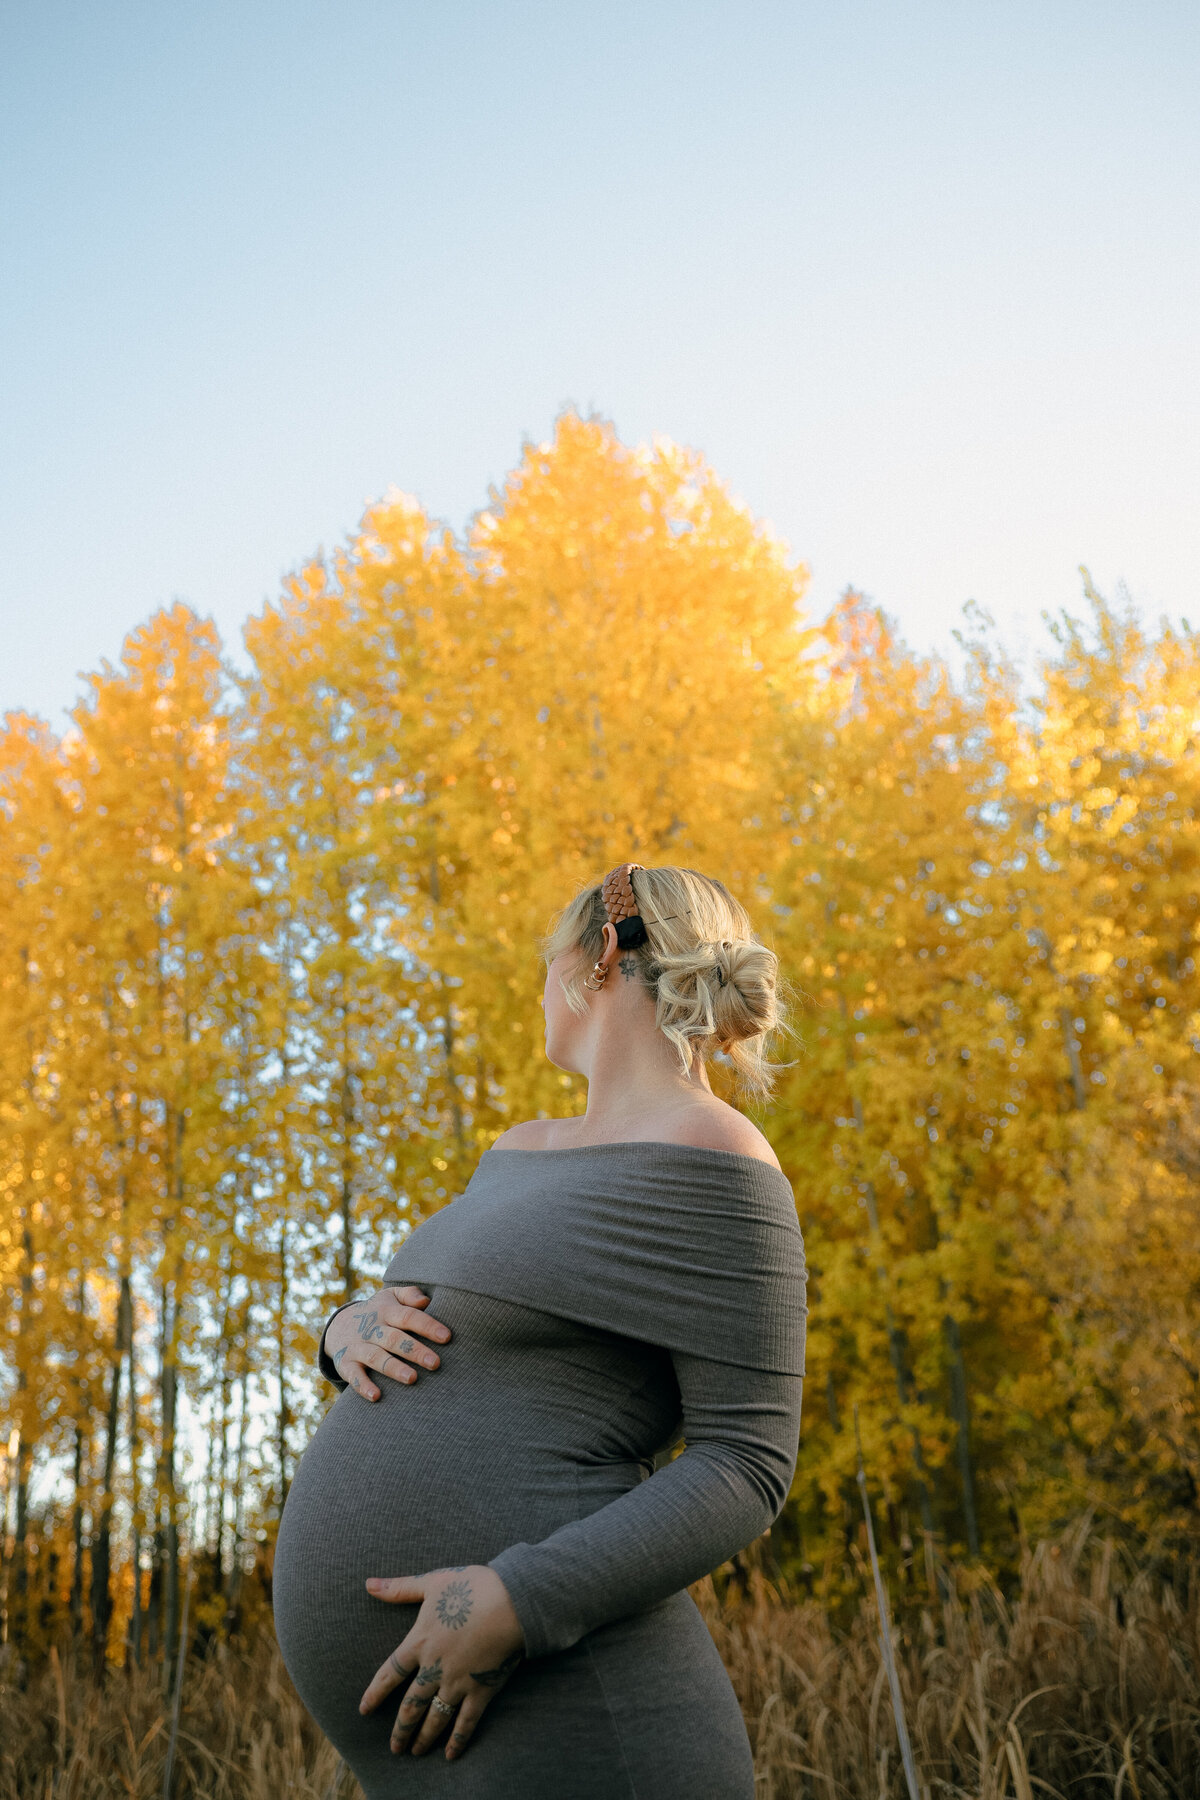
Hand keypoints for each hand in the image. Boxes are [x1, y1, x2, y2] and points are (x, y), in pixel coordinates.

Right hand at [323, 1286, 450, 1400]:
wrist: (338, 1326)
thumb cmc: (378, 1312)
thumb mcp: (391, 1297)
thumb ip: (409, 1294)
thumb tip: (426, 1301)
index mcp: (386, 1311)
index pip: (408, 1316)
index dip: (427, 1326)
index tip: (447, 1337)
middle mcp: (372, 1329)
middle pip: (394, 1339)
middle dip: (415, 1351)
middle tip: (435, 1363)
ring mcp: (358, 1347)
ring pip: (376, 1357)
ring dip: (393, 1368)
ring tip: (412, 1378)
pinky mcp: (346, 1364)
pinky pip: (353, 1376)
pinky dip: (363, 1386)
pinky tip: (376, 1396)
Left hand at [359, 1565, 523, 1759]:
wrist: (511, 1601)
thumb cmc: (472, 1587)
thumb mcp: (433, 1582)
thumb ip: (400, 1588)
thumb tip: (369, 1584)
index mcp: (420, 1642)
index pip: (390, 1673)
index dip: (375, 1693)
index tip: (364, 1710)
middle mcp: (434, 1668)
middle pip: (411, 1705)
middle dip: (401, 1729)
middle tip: (394, 1748)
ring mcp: (457, 1682)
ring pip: (435, 1717)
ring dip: (423, 1738)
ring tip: (415, 1752)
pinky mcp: (481, 1690)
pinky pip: (466, 1722)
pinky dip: (458, 1740)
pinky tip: (450, 1754)